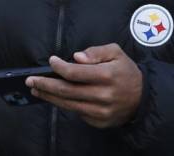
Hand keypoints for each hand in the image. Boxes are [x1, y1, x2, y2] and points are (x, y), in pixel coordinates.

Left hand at [25, 43, 142, 127]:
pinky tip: (57, 97)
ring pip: (68, 104)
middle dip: (45, 84)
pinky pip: (77, 113)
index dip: (59, 67)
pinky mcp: (99, 122)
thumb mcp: (116, 53)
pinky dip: (66, 104)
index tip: (51, 61)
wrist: (142, 98)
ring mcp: (101, 111)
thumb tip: (75, 57)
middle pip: (66, 91)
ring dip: (49, 97)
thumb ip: (96, 52)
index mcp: (108, 75)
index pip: (75, 72)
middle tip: (30, 80)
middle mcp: (104, 95)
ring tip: (36, 89)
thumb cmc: (126, 72)